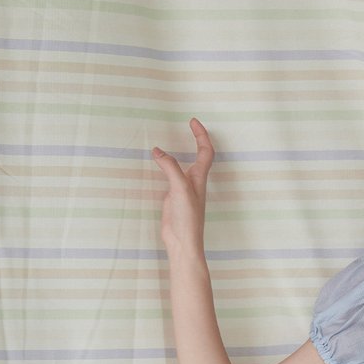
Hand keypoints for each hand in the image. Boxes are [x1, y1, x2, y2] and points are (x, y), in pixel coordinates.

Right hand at [151, 118, 213, 257]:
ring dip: (182, 152)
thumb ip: (170, 167)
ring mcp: (183, 190)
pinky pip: (171, 177)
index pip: (205, 151)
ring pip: (185, 166)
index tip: (192, 121)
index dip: (201, 135)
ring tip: (174, 141)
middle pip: (200, 156)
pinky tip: (159, 165)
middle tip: (189, 125)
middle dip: (196, 139)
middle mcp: (194, 182)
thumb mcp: (180, 188)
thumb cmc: (187, 219)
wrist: (182, 242)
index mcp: (199, 178)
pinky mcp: (173, 198)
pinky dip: (166, 167)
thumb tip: (158, 151)